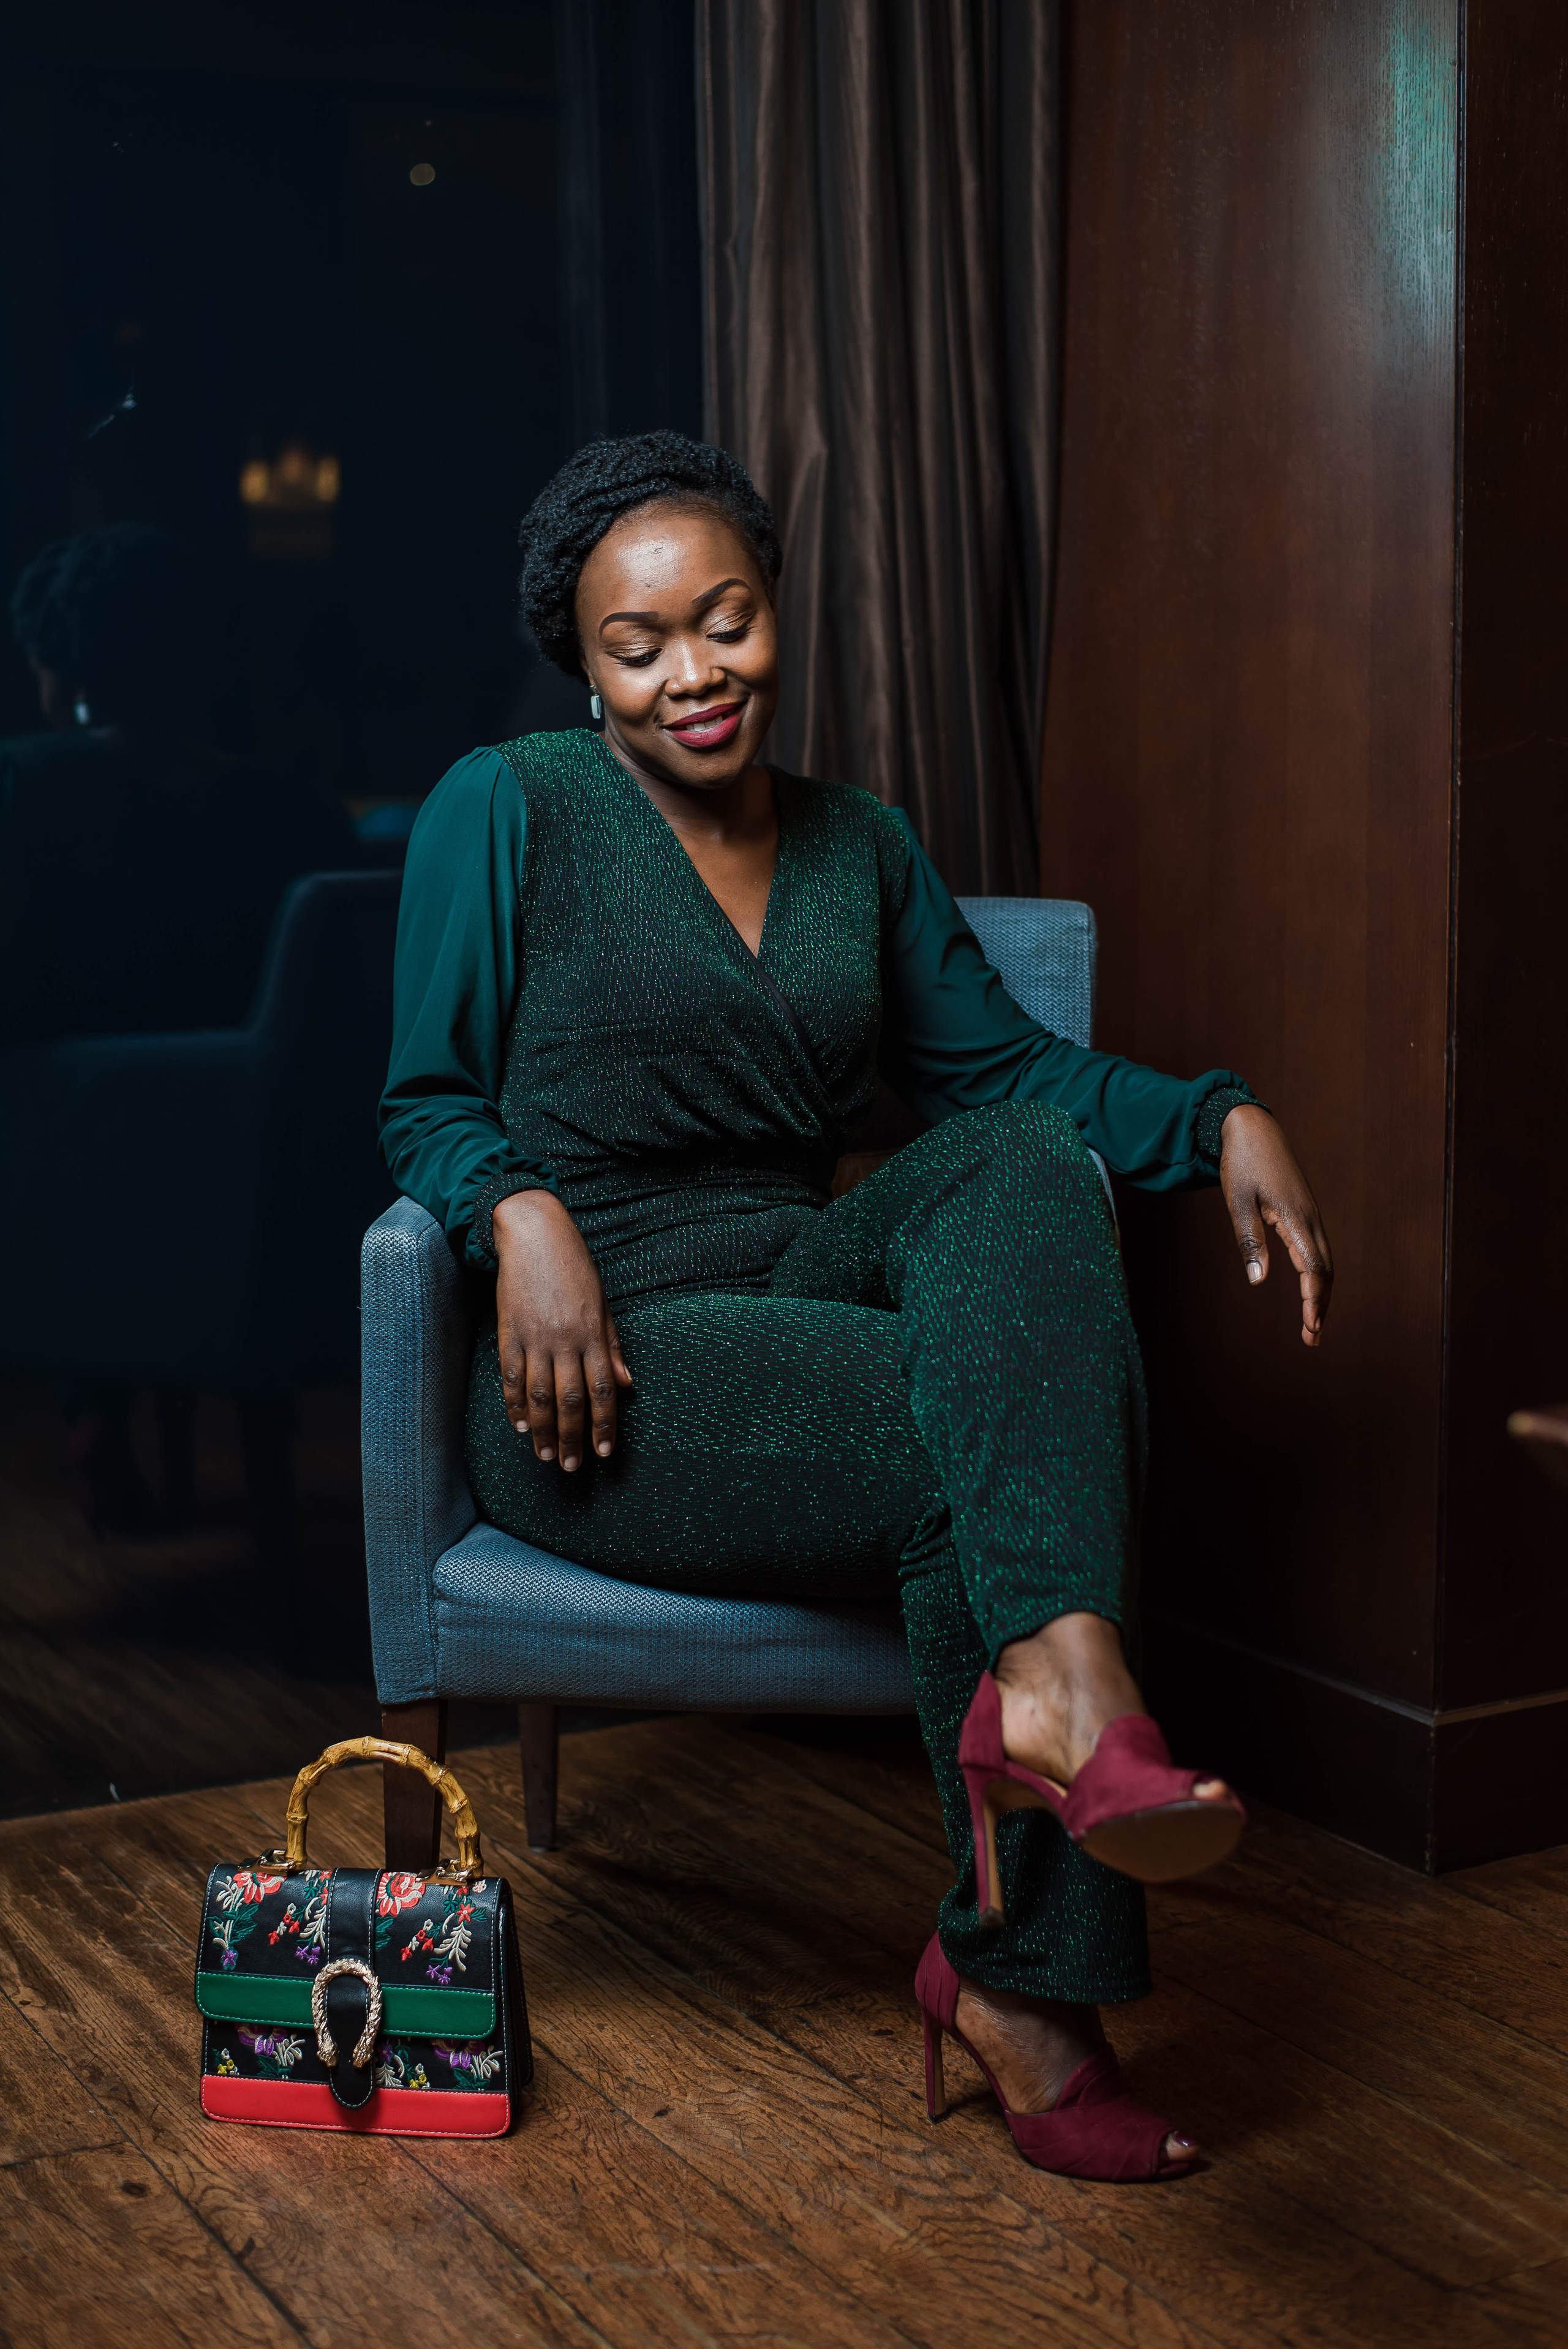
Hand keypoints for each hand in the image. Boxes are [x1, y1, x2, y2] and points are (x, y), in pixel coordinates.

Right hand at [491, 1190, 632, 1468]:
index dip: (604, 1425)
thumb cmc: (575, 1268)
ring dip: (543, 1430)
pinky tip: (519, 1425)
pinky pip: (511, 1376)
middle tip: (573, 1467)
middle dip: (573, 1437)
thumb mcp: (602, 1304)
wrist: (534, 1235)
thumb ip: (612, 1345)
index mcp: (593, 1334)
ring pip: (538, 1395)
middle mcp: (565, 1340)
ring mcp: (534, 1337)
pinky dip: (514, 1404)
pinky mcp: (508, 1332)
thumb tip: (626, 1385)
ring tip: (546, 1456)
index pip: (602, 1390)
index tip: (604, 1453)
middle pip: (569, 1400)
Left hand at [1218, 1106, 1332, 1346]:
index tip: (1310, 1326)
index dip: (1313, 1299)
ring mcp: (1310, 1214)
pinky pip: (1317, 1248)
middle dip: (1321, 1305)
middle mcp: (1310, 1218)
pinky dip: (1316, 1274)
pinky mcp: (1304, 1211)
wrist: (1252, 1126)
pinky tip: (1309, 1288)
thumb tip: (1258, 1281)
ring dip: (1321, 1292)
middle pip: (1325, 1269)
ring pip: (1324, 1260)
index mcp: (1296, 1217)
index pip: (1313, 1267)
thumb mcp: (1237, 1202)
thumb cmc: (1242, 1162)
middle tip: (1312, 1338)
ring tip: (1312, 1323)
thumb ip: (1249, 1241)